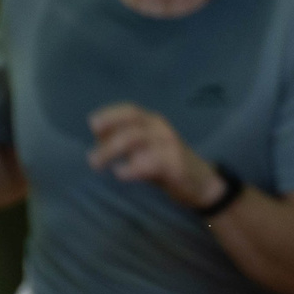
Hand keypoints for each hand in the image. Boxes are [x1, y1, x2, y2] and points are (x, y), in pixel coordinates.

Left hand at [87, 102, 221, 208]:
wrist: (202, 183)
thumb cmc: (167, 164)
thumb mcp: (144, 149)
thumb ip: (125, 142)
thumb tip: (99, 139)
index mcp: (152, 122)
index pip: (129, 110)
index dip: (110, 115)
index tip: (92, 126)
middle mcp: (160, 129)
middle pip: (130, 125)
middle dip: (107, 139)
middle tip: (91, 158)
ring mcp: (168, 144)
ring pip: (136, 139)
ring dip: (112, 151)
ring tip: (98, 165)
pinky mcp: (175, 164)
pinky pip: (150, 161)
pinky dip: (132, 167)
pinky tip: (120, 173)